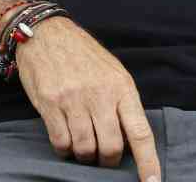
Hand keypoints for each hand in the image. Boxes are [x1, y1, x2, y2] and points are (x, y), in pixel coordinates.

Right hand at [15, 17, 160, 181]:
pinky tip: (66, 139)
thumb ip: (123, 103)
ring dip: (85, 156)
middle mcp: (100, 95)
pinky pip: (61, 142)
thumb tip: (131, 138)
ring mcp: (74, 100)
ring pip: (85, 149)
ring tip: (83, 146)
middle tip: (102, 156)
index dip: (148, 161)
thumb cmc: (84, 56)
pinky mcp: (50, 104)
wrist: (48, 34)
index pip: (140, 132)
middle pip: (111, 147)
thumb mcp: (113, 72)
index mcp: (122, 87)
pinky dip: (65, 149)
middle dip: (107, 161)